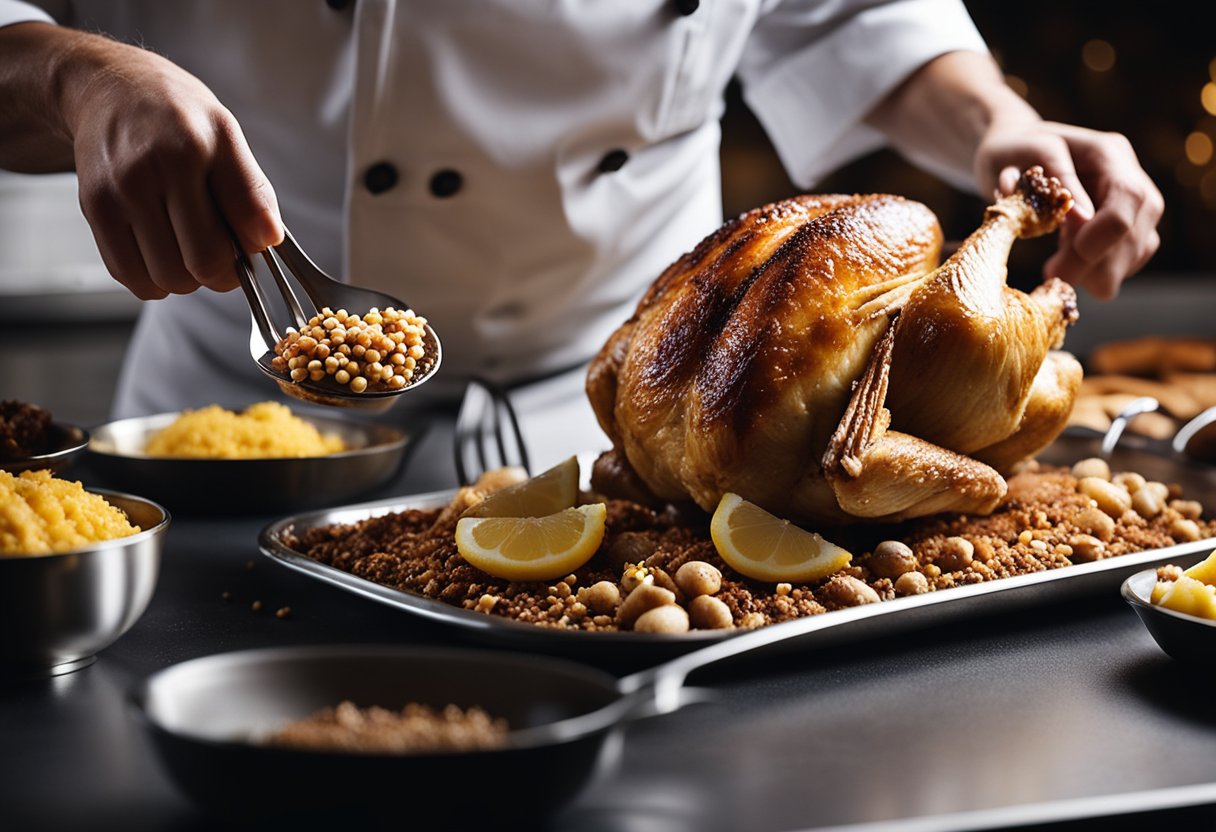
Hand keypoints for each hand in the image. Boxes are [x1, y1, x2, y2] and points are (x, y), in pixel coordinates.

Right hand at [50, 28, 282, 298]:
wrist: (110, 88)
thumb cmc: (175, 114)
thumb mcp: (227, 134)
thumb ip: (252, 190)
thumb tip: (269, 240)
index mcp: (195, 150)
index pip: (240, 232)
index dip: (252, 252)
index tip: (249, 244)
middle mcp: (152, 171)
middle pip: (202, 264)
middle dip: (221, 271)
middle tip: (221, 252)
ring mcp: (118, 192)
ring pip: (166, 278)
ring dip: (186, 278)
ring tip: (188, 247)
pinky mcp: (93, 209)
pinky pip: (129, 274)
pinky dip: (152, 279)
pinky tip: (161, 253)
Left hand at [974, 121, 1162, 299]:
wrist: (1014, 154)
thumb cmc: (1008, 154)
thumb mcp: (1012, 159)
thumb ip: (1048, 180)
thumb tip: (1081, 213)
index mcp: (1106, 152)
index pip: (1128, 196)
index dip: (1103, 233)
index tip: (1066, 253)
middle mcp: (1130, 174)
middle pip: (1135, 227)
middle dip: (1094, 262)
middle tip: (1051, 274)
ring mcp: (1135, 200)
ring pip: (1137, 249)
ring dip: (1096, 271)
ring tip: (1054, 269)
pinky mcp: (1131, 226)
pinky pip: (1130, 260)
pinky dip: (1100, 272)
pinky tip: (1070, 266)